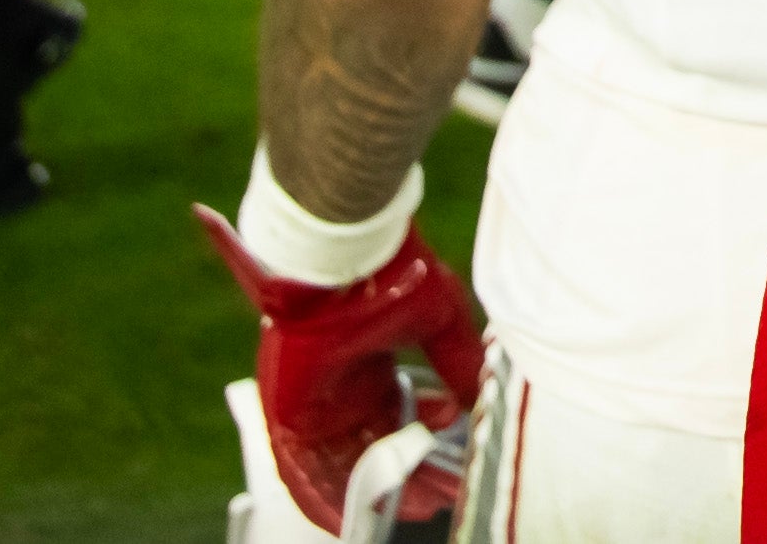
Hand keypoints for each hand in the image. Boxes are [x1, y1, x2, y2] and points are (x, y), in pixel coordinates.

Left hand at [196, 208, 480, 532]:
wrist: (346, 251)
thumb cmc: (392, 272)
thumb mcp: (441, 322)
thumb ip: (459, 363)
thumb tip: (480, 398)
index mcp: (371, 363)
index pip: (395, 420)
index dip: (420, 449)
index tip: (445, 470)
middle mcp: (339, 385)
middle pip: (370, 447)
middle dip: (402, 477)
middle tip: (433, 498)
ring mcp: (310, 398)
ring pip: (338, 461)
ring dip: (367, 491)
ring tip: (405, 508)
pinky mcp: (286, 407)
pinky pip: (296, 464)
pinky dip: (318, 493)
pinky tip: (342, 515)